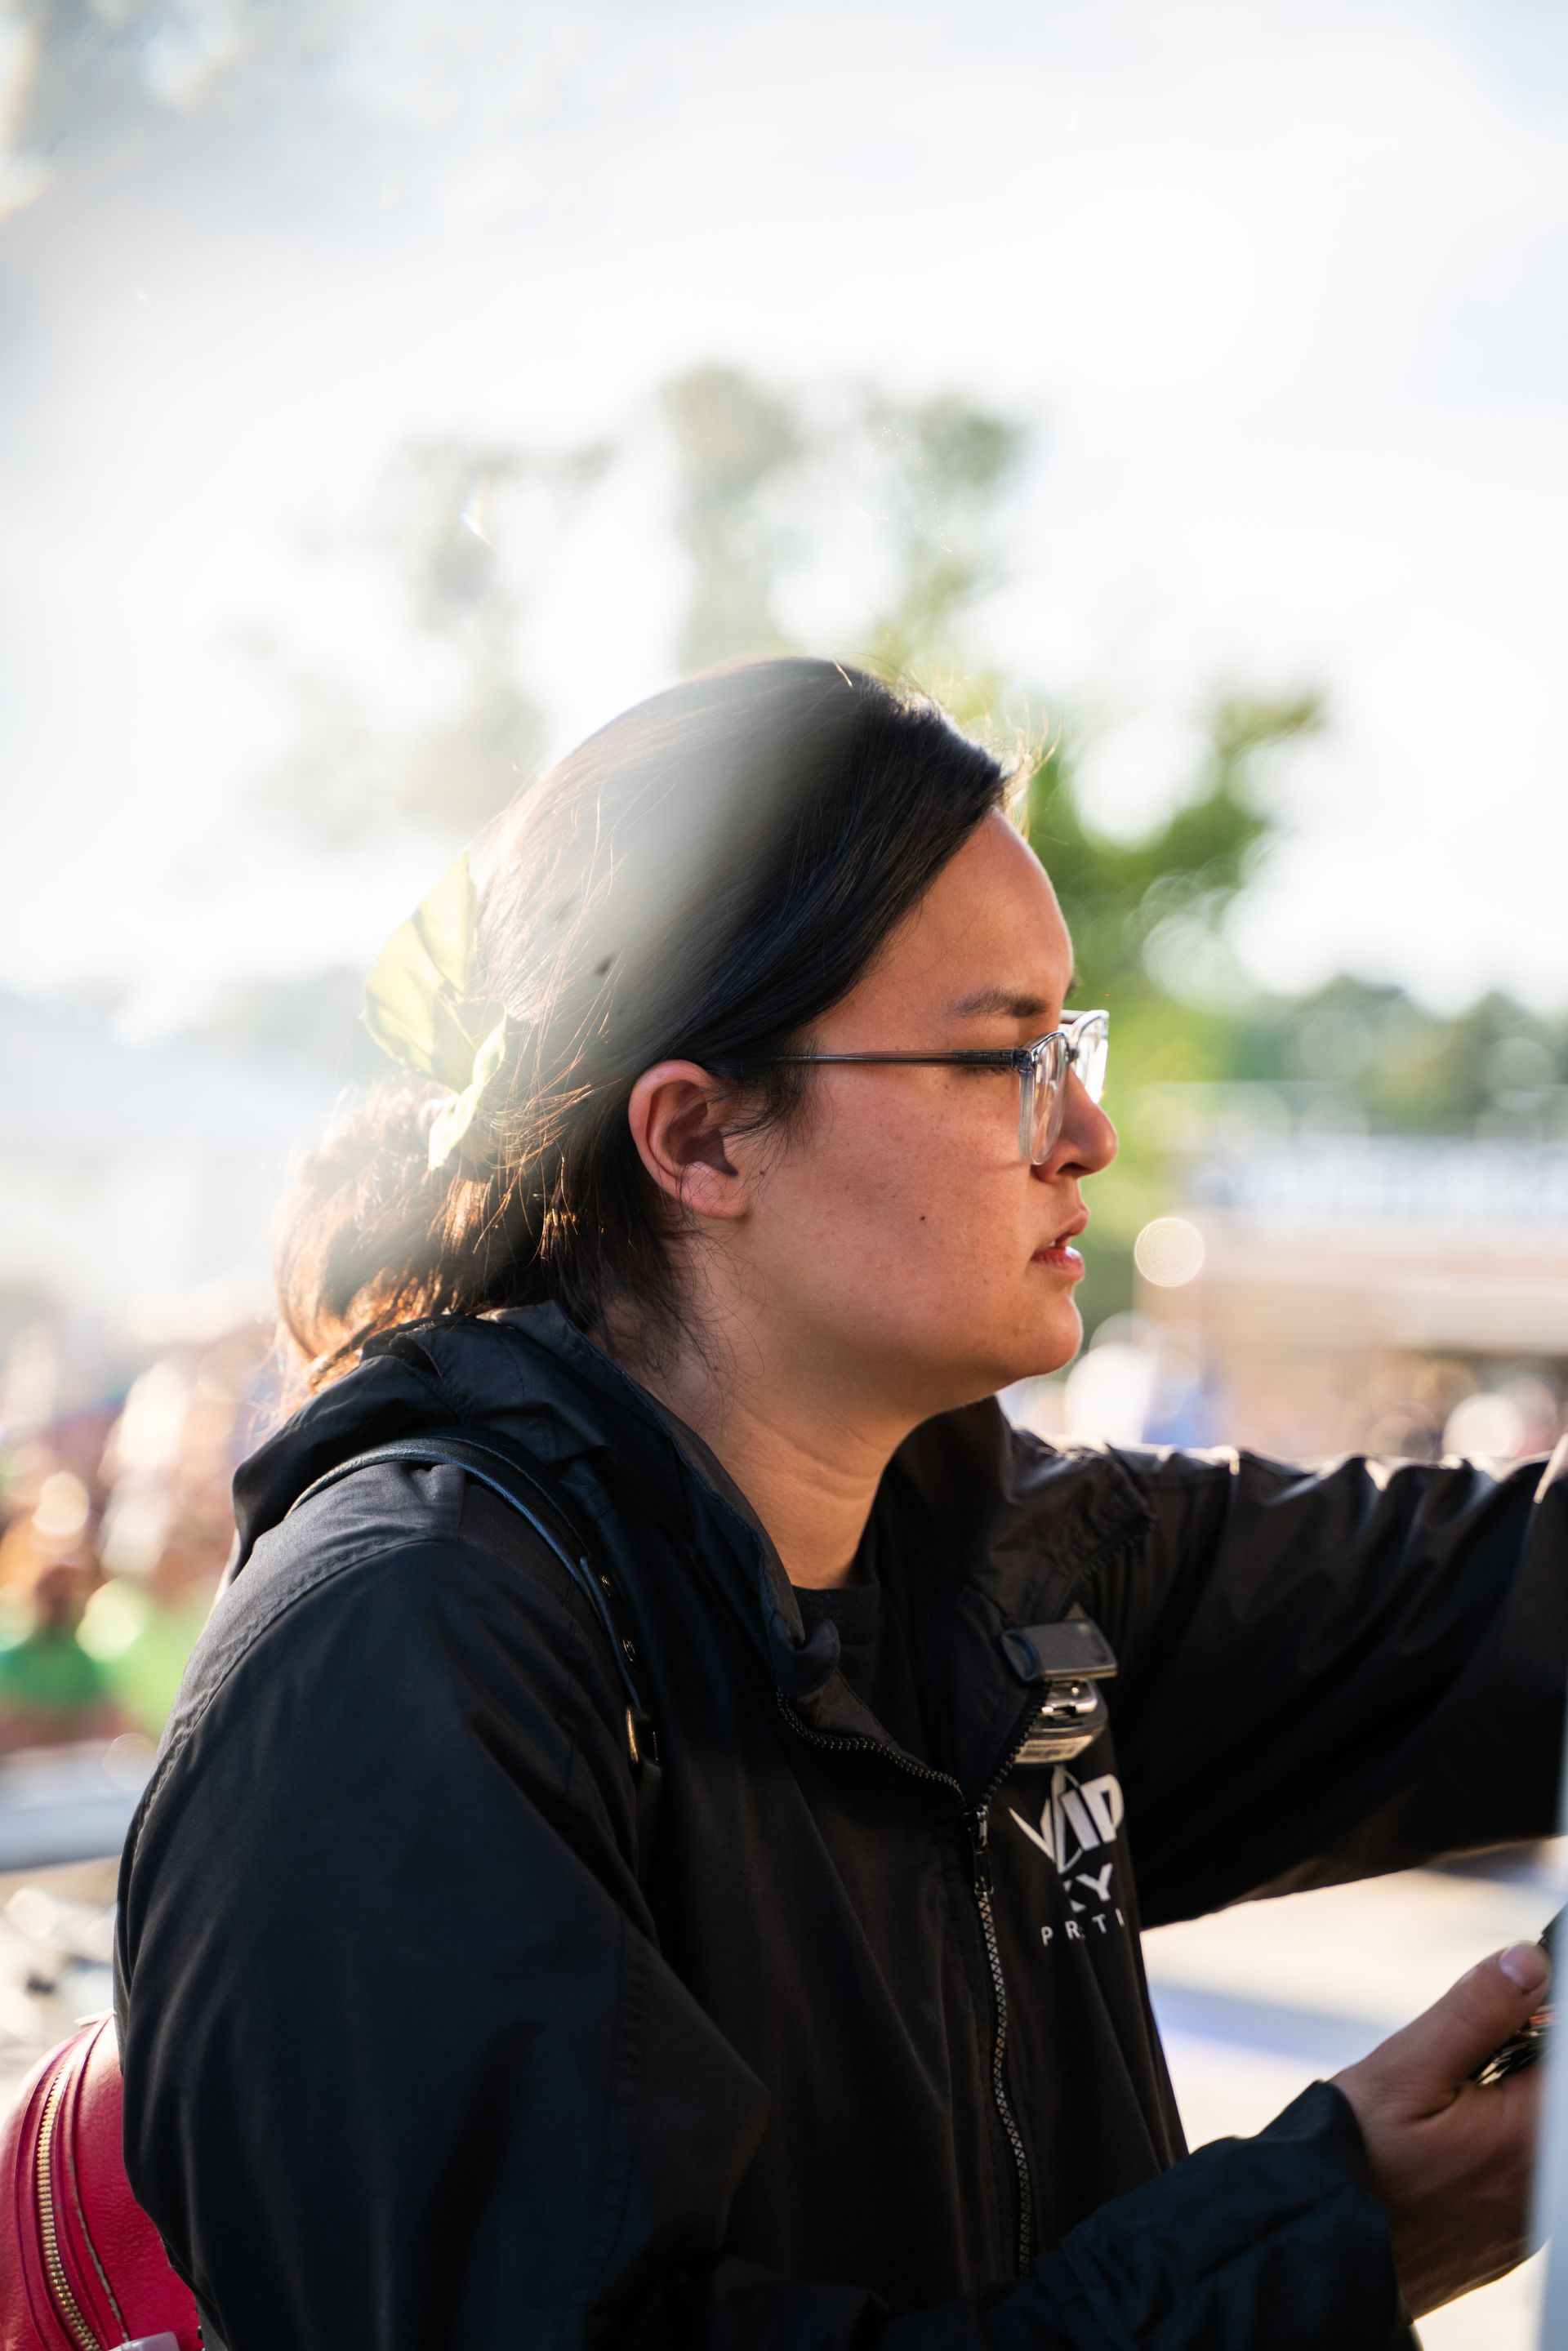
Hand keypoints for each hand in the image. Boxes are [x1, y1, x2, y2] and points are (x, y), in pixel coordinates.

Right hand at [1333, 1941, 1549, 2318]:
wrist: (1320, 2250)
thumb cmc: (1355, 2161)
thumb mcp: (1406, 2066)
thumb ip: (1477, 2011)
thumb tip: (1528, 1964)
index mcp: (1528, 2139)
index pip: (1561, 2058)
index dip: (1538, 2024)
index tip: (1507, 2013)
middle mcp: (1542, 2190)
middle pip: (1549, 2102)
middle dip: (1516, 2069)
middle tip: (1460, 2069)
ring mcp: (1528, 2223)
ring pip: (1535, 2140)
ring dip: (1503, 2111)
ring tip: (1441, 2112)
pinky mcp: (1509, 2241)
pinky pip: (1521, 2180)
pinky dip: (1492, 2152)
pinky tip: (1441, 2152)